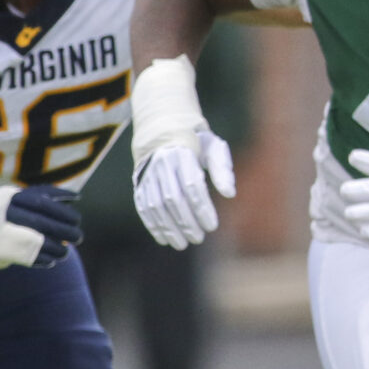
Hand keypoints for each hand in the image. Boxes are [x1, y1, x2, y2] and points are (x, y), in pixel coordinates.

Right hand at [0, 185, 83, 268]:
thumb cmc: (3, 213)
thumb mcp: (17, 199)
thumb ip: (42, 195)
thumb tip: (74, 198)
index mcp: (7, 198)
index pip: (41, 203)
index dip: (62, 212)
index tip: (77, 219)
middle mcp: (1, 214)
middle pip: (40, 223)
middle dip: (64, 231)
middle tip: (78, 236)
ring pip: (36, 242)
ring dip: (57, 248)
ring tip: (65, 251)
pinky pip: (29, 257)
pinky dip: (45, 259)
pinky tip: (52, 259)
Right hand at [133, 127, 235, 249]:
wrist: (160, 124)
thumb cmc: (195, 139)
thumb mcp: (213, 146)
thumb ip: (222, 168)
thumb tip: (229, 194)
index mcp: (183, 152)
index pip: (192, 185)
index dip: (202, 208)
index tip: (212, 226)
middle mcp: (161, 163)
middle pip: (173, 198)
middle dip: (186, 221)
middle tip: (199, 238)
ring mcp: (147, 172)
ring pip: (155, 205)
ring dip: (168, 227)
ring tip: (182, 244)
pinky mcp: (138, 181)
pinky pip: (143, 205)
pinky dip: (152, 224)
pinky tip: (164, 239)